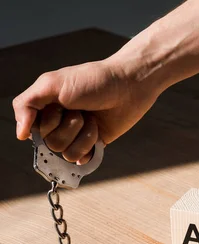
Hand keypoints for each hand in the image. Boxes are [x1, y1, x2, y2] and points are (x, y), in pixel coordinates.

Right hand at [12, 59, 158, 163]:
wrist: (129, 86)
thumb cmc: (92, 80)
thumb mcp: (51, 84)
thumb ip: (26, 104)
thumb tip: (20, 135)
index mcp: (45, 109)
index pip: (34, 131)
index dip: (48, 123)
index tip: (60, 106)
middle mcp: (59, 124)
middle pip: (51, 145)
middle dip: (68, 128)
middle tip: (81, 110)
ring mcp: (77, 136)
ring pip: (67, 154)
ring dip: (83, 136)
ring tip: (93, 119)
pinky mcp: (94, 144)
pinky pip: (83, 159)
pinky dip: (91, 147)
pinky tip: (99, 133)